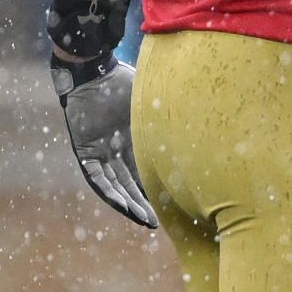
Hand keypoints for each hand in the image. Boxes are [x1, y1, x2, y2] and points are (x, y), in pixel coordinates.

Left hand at [52, 55, 156, 228]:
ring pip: (115, 185)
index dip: (156, 187)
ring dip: (128, 203)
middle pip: (130, 183)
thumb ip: (169, 111)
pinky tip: (122, 205)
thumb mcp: (152, 100)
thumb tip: (206, 106)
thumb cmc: (123, 79)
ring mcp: (100, 151)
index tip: (172, 204)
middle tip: (157, 223)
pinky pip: (96, 177)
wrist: (93, 69)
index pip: (145, 169)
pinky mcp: (85, 151)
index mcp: (132, 137)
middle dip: (143, 203)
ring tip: (144, 219)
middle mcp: (116, 149)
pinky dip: (108, 191)